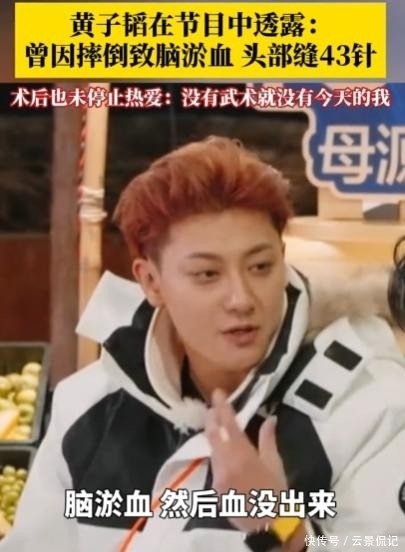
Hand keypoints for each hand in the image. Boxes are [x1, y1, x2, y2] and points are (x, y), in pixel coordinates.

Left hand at [205, 388, 288, 532]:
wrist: (271, 525)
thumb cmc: (277, 492)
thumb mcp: (275, 462)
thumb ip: (268, 438)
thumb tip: (270, 418)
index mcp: (242, 453)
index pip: (228, 423)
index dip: (221, 406)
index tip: (217, 393)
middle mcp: (226, 462)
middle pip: (212, 433)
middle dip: (211, 418)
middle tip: (213, 407)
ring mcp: (218, 476)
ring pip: (211, 449)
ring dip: (213, 435)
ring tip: (217, 425)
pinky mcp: (215, 488)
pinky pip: (214, 465)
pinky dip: (217, 454)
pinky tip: (222, 451)